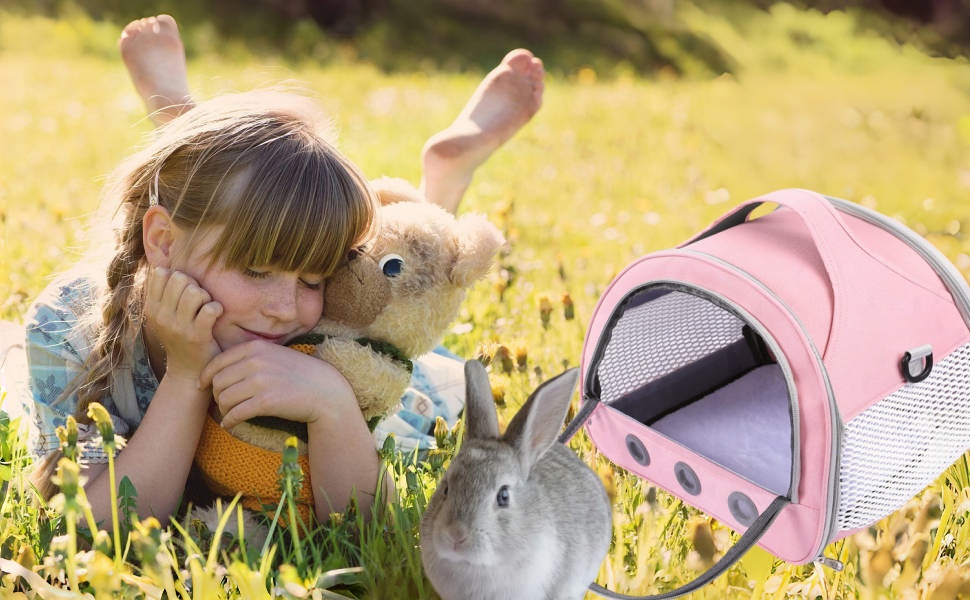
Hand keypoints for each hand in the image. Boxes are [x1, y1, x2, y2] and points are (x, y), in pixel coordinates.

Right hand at [145, 267, 222, 381]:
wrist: (188, 371)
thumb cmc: (180, 336)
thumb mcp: (164, 315)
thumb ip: (163, 292)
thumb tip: (165, 263)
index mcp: (151, 308)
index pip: (160, 273)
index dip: (177, 275)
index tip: (183, 290)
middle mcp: (161, 316)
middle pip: (180, 278)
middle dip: (194, 284)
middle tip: (199, 300)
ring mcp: (178, 327)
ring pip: (195, 292)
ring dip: (206, 297)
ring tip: (206, 307)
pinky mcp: (197, 336)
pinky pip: (210, 309)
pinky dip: (217, 309)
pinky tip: (215, 316)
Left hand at [200, 342, 356, 430]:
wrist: (325, 391)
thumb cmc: (299, 374)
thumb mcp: (275, 355)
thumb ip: (251, 357)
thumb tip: (221, 370)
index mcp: (255, 347)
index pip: (218, 362)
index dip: (205, 376)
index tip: (203, 386)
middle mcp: (255, 362)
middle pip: (218, 381)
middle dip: (216, 395)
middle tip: (223, 403)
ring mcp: (260, 381)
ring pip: (224, 399)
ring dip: (223, 410)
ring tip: (230, 414)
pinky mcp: (266, 402)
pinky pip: (235, 413)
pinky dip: (229, 422)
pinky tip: (231, 425)